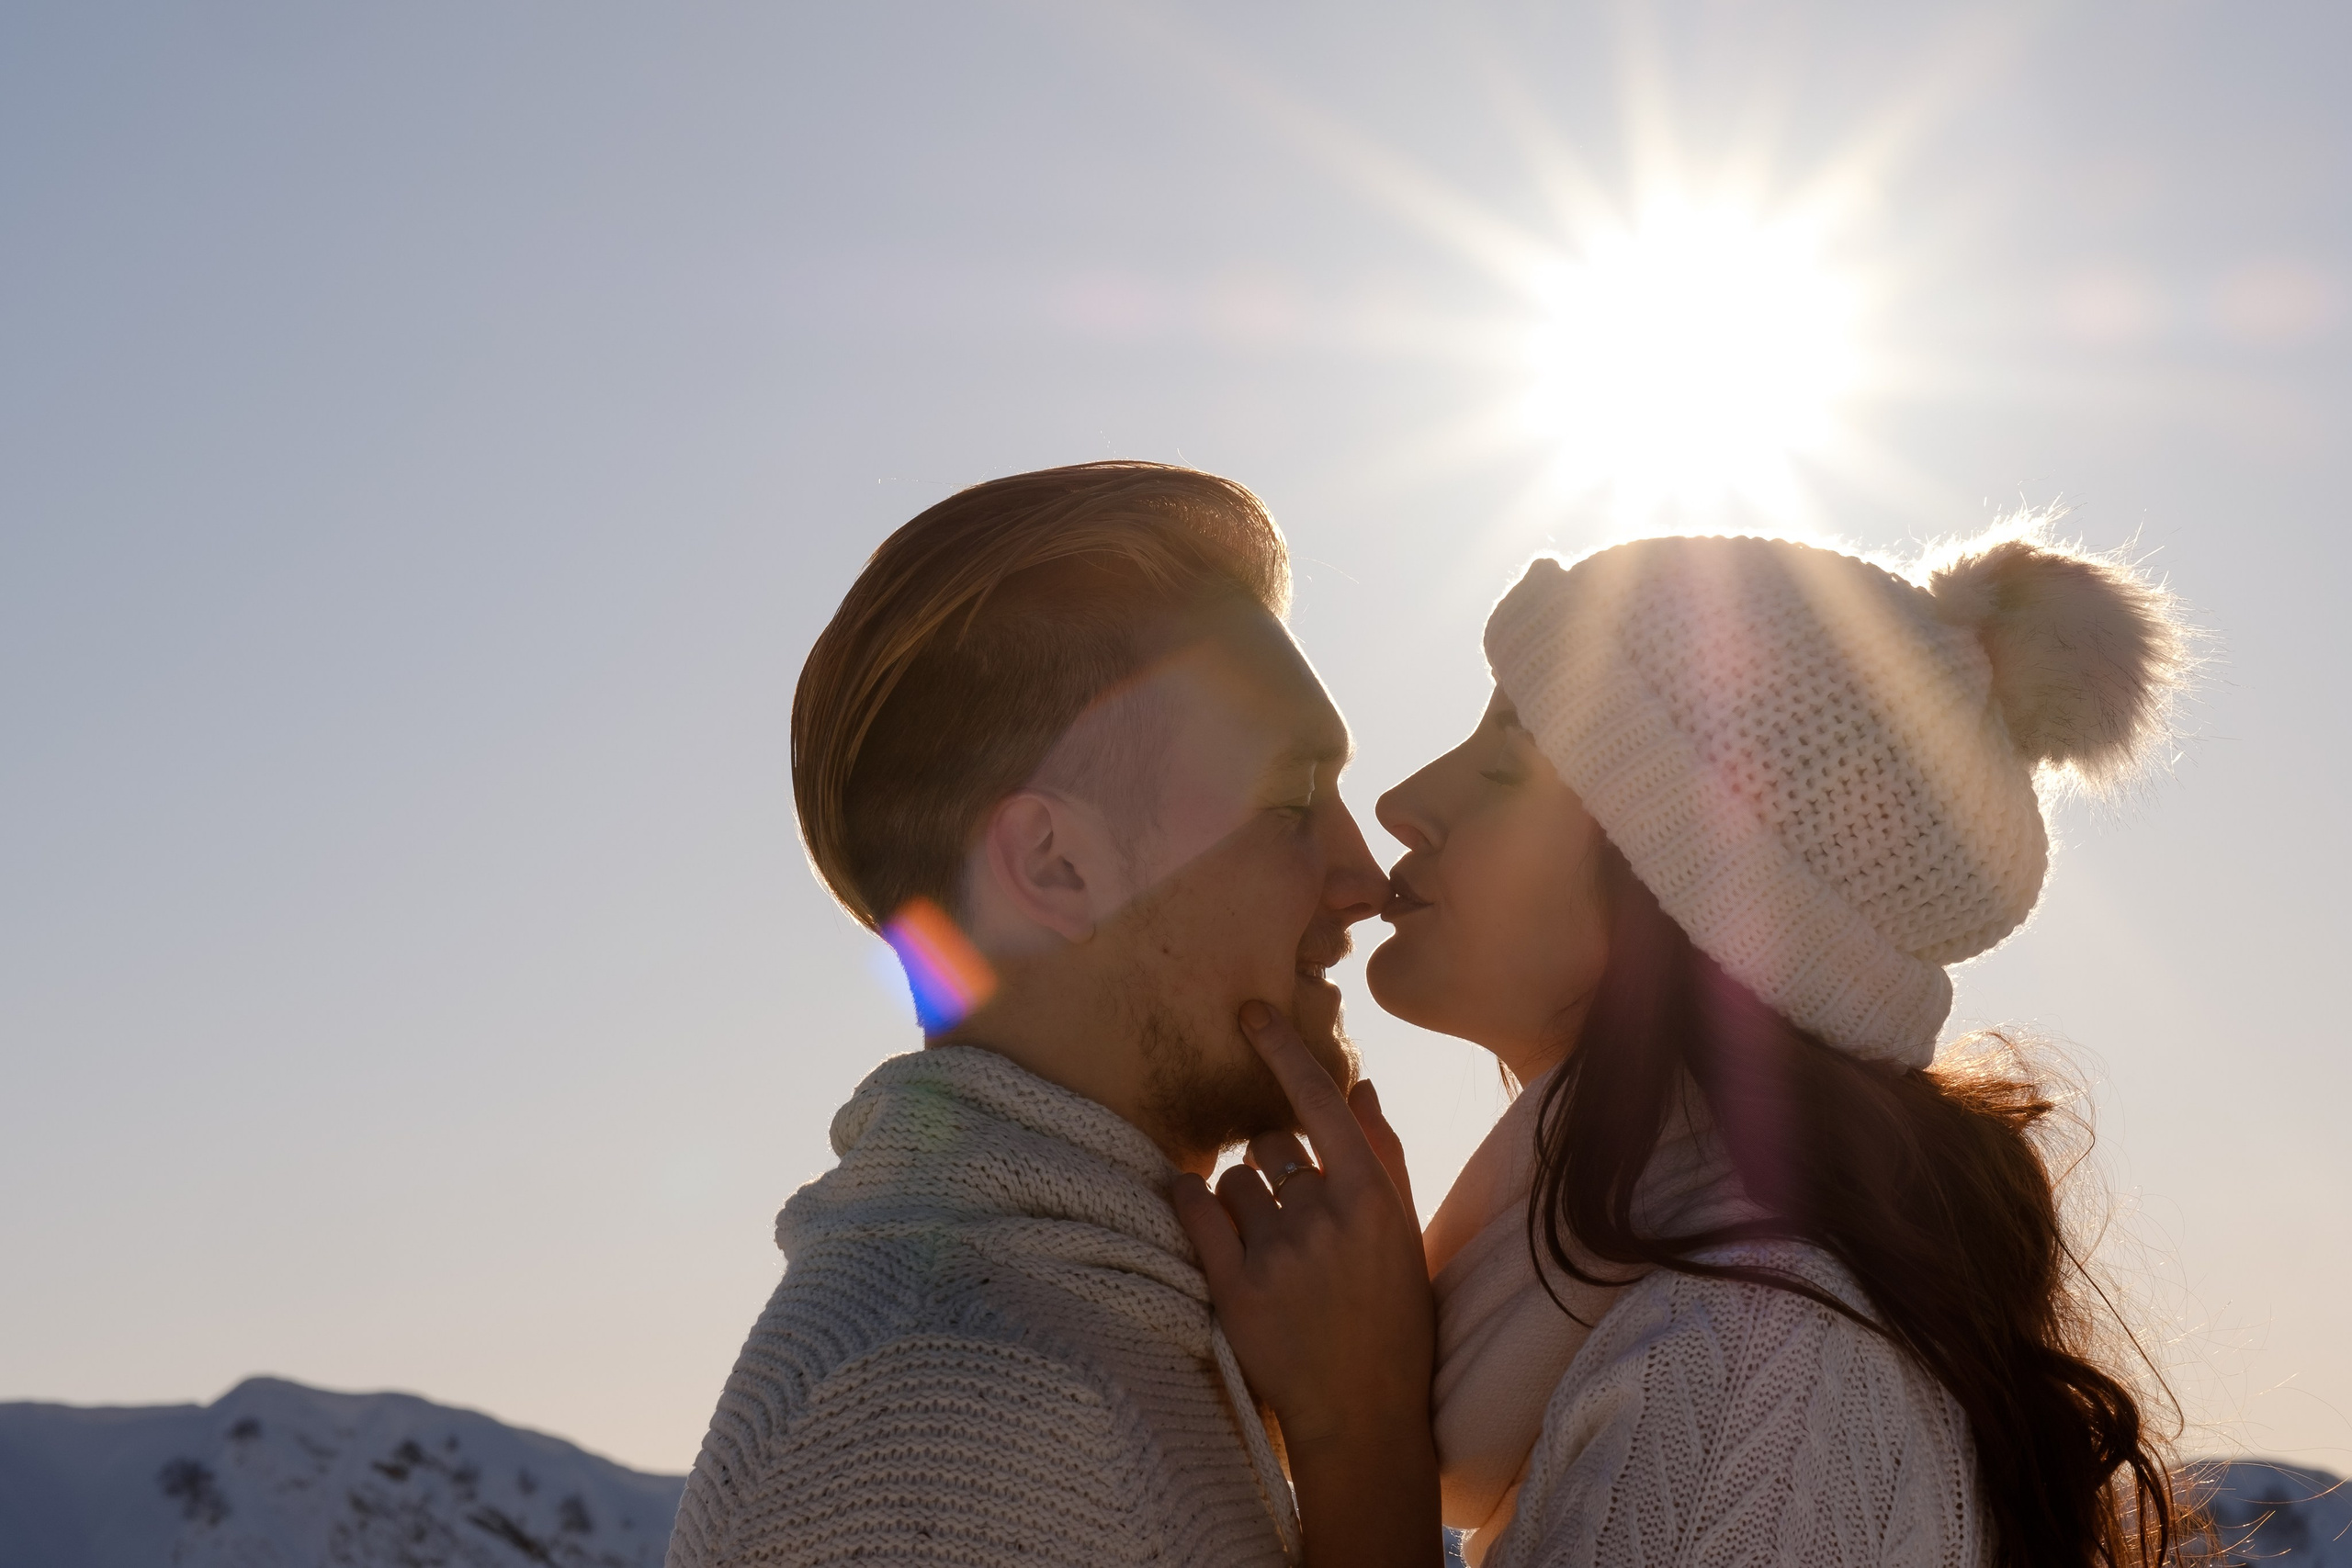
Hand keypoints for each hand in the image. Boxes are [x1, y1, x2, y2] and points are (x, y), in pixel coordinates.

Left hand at [1171, 1002, 1435, 1454]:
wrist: (1364, 1414)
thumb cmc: (1393, 1320)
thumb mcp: (1404, 1234)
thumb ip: (1383, 1155)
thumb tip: (1360, 1086)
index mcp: (1370, 1199)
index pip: (1320, 1102)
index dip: (1283, 1050)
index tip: (1252, 1011)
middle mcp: (1321, 1217)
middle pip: (1269, 1145)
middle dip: (1271, 1166)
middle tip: (1289, 1214)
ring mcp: (1275, 1254)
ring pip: (1231, 1181)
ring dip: (1239, 1198)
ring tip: (1267, 1247)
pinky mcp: (1233, 1289)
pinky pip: (1194, 1210)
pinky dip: (1190, 1200)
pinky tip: (1196, 1209)